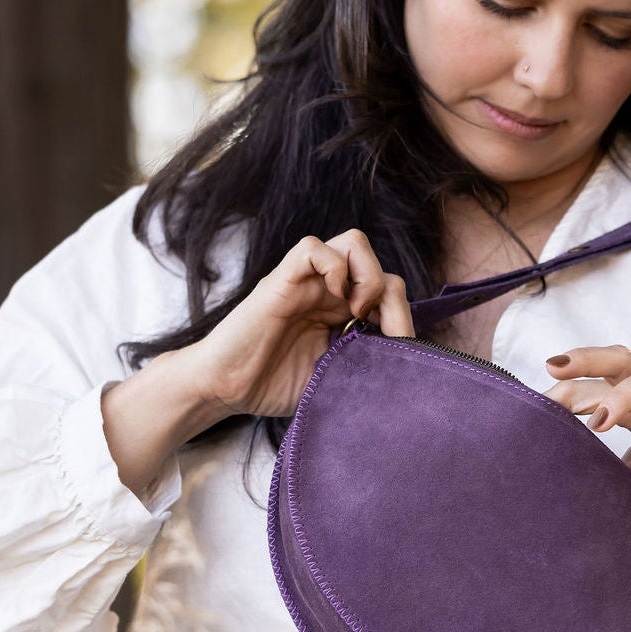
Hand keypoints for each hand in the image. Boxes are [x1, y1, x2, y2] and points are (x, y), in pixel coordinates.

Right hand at [185, 229, 415, 418]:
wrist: (225, 389)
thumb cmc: (272, 386)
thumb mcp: (334, 381)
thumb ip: (365, 367)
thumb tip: (405, 369)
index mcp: (343, 314)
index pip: (389, 292)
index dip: (404, 315)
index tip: (401, 349)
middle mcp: (329, 292)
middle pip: (378, 262)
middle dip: (390, 295)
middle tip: (378, 329)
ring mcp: (306, 282)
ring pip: (353, 242)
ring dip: (367, 273)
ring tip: (357, 310)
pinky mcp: (282, 279)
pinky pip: (312, 246)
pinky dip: (334, 265)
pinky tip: (336, 298)